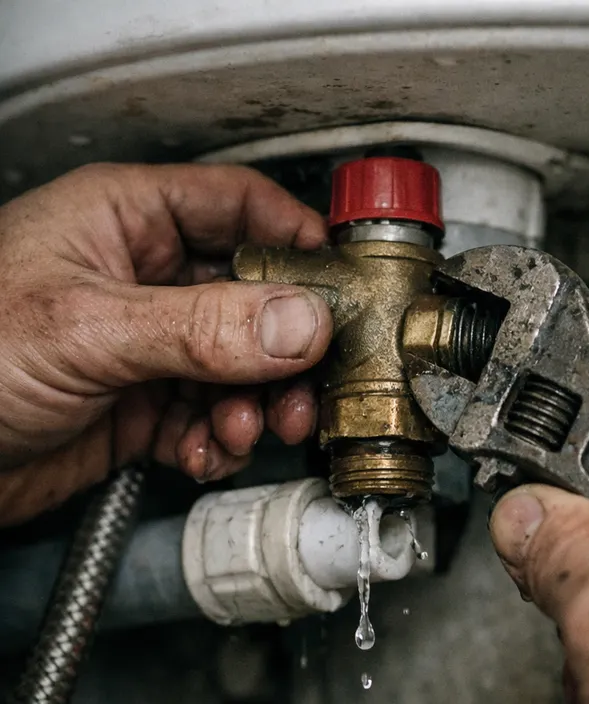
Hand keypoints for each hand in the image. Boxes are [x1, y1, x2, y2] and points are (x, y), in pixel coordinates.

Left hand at [0, 163, 332, 526]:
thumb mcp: (88, 328)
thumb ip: (204, 327)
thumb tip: (302, 323)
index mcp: (128, 221)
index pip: (241, 207)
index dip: (298, 242)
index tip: (342, 285)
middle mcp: (148, 279)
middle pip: (257, 300)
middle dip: (286, 350)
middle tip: (303, 388)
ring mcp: (152, 345)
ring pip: (243, 368)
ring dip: (256, 406)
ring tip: (242, 430)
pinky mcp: (146, 406)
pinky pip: (212, 418)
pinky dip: (219, 442)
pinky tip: (203, 454)